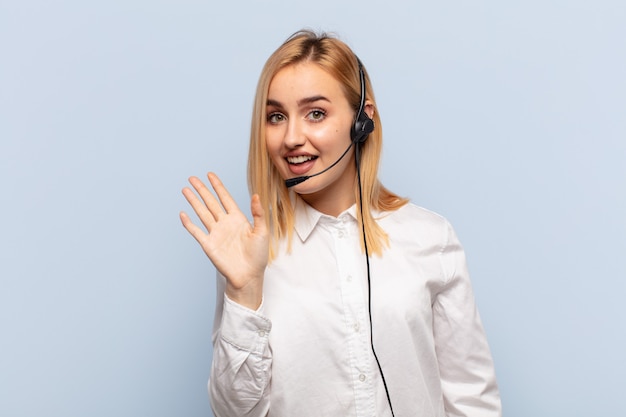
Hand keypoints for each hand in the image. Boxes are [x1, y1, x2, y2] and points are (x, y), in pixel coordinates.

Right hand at [180, 173, 267, 309]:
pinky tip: (183, 214)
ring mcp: (216, 233)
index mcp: (238, 219)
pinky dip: (189, 223)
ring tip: (185, 190)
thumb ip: (258, 213)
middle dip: (202, 190)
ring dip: (194, 202)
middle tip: (192, 178)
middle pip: (210, 202)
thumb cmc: (258, 256)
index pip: (225, 198)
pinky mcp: (209, 245)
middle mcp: (225, 223)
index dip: (218, 186)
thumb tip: (255, 195)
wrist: (249, 276)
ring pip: (202, 213)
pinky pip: (196, 232)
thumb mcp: (262, 232)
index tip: (210, 175)